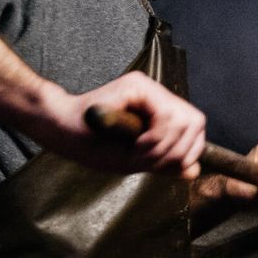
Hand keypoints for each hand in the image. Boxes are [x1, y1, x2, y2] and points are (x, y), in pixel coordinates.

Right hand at [27, 71, 206, 178]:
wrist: (62, 131)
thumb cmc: (94, 146)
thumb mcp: (136, 161)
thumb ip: (165, 164)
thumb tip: (193, 171)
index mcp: (160, 111)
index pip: (195, 128)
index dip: (188, 151)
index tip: (161, 164)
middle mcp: (157, 95)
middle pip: (195, 123)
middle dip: (177, 152)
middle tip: (148, 160)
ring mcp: (147, 88)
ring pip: (184, 121)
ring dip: (163, 147)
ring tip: (139, 153)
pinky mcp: (135, 86)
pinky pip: (166, 116)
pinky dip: (156, 139)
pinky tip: (136, 146)